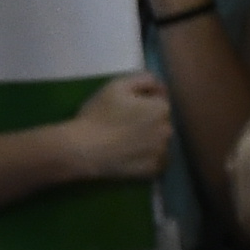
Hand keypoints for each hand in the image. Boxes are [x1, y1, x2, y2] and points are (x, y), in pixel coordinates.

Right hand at [52, 71, 175, 180]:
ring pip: (159, 142)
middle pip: (161, 122)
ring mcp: (161, 152)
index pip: (159, 100)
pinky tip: (130, 155)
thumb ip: (144, 78)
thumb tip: (157, 86)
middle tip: (124, 125)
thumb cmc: (98, 115)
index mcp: (162, 108)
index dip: (142, 102)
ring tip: (126, 142)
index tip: (125, 108)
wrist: (81, 149)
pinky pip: (156, 162)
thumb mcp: (117, 85)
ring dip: (148, 140)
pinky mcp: (152, 170)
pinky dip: (147, 159)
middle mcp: (168, 130)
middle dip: (147, 121)